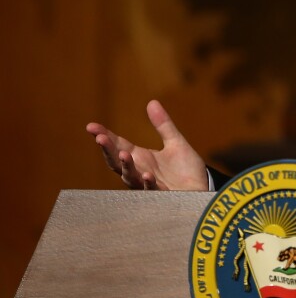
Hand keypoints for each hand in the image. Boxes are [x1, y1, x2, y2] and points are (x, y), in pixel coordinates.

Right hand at [86, 100, 208, 189]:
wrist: (202, 190)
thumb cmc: (186, 170)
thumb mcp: (176, 143)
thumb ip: (164, 125)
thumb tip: (152, 102)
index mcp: (140, 158)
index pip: (118, 145)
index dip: (105, 136)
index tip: (91, 126)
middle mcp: (140, 171)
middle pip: (117, 161)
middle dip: (108, 150)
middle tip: (100, 138)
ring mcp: (149, 185)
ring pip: (131, 177)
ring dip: (126, 166)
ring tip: (122, 154)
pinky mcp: (162, 195)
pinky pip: (152, 190)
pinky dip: (148, 183)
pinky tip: (147, 175)